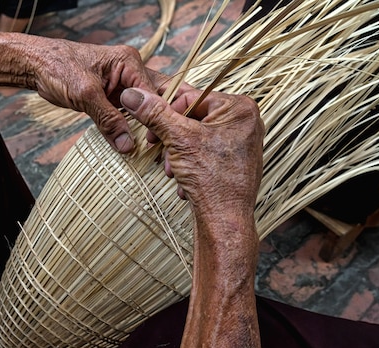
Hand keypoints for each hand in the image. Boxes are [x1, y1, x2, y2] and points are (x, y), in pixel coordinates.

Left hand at [28, 39, 155, 152]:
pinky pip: (130, 115)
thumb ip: (108, 119)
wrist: (37, 66)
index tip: (153, 141)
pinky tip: (136, 144)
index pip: (153, 93)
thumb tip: (127, 145)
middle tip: (161, 145)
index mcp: (129, 62)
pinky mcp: (114, 97)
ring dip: (148, 127)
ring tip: (152, 149)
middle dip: (161, 119)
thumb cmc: (57, 68)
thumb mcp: (85, 95)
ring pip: (146, 108)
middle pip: (157, 98)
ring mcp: (123, 85)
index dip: (156, 117)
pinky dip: (134, 128)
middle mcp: (131, 71)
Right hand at [120, 85, 263, 216]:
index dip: (166, 111)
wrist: (225, 221)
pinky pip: (204, 153)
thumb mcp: (178, 139)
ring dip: (177, 152)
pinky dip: (188, 163)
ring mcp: (241, 144)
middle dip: (172, 136)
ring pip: (196, 137)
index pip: (192, 96)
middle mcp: (245, 123)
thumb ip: (155, 114)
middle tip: (157, 147)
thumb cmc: (213, 180)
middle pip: (193, 117)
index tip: (149, 124)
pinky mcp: (233, 162)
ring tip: (173, 169)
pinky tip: (183, 177)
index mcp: (240, 109)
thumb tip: (134, 95)